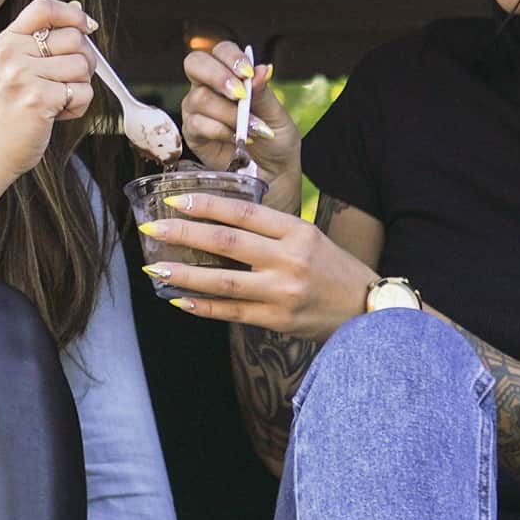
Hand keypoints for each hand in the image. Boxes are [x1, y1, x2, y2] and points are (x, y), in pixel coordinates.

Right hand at [0, 0, 94, 176]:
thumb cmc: (8, 110)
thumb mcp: (19, 66)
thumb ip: (45, 37)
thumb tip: (77, 8)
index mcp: (8, 40)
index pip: (44, 7)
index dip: (73, 14)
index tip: (86, 27)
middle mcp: (12, 53)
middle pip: (75, 38)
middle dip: (83, 61)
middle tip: (65, 81)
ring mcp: (23, 75)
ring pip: (83, 66)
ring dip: (79, 87)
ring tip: (56, 100)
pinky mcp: (38, 99)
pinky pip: (83, 92)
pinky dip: (77, 107)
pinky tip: (56, 114)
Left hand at [140, 190, 378, 339]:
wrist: (367, 311)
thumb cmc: (332, 269)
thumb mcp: (309, 237)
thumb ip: (270, 230)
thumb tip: (217, 218)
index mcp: (297, 231)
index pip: (244, 212)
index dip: (207, 204)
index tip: (175, 200)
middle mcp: (290, 259)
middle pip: (227, 242)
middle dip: (184, 234)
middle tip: (152, 229)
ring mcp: (283, 291)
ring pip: (224, 280)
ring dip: (185, 274)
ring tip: (156, 268)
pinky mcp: (278, 320)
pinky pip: (232, 312)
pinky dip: (203, 307)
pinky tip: (179, 300)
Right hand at [180, 37, 297, 202]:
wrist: (273, 175)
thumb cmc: (276, 143)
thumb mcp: (277, 116)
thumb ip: (264, 93)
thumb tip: (261, 69)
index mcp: (231, 76)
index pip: (220, 51)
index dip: (230, 57)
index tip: (247, 73)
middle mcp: (209, 89)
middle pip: (194, 63)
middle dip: (217, 77)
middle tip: (239, 94)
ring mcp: (197, 111)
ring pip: (199, 98)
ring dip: (228, 113)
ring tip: (248, 129)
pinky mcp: (192, 134)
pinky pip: (197, 124)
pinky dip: (221, 131)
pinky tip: (237, 139)